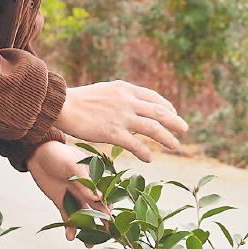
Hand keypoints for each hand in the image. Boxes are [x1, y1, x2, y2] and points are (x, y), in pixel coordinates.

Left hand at [27, 140, 106, 241]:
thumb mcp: (73, 165)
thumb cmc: (59, 154)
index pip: (105, 196)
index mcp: (93, 179)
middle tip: (107, 238)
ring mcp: (74, 196)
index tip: (115, 224)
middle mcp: (86, 190)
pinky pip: (67, 217)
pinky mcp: (61, 201)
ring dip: (87, 230)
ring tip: (89, 245)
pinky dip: (69, 227)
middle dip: (102, 224)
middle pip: (97, 209)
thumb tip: (100, 197)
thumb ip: (86, 182)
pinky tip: (70, 237)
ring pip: (84, 216)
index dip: (110, 210)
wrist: (38, 153)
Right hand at [55, 80, 187, 162]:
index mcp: (126, 89)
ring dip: (167, 138)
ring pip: (153, 128)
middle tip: (185, 129)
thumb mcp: (106, 90)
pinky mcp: (112, 132)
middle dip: (175, 121)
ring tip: (176, 145)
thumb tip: (135, 106)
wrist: (62, 105)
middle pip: (159, 112)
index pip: (154, 97)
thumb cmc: (80, 99)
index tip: (173, 114)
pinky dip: (145, 152)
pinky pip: (135, 144)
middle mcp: (128, 101)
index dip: (167, 107)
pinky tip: (150, 159)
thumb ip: (122, 97)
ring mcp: (122, 117)